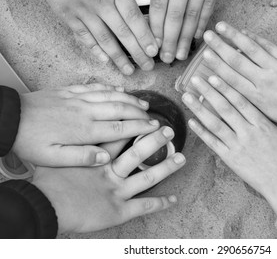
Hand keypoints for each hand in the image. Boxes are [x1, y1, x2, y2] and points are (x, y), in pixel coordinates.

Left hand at [12, 83, 158, 166]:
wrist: (9, 119)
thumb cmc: (30, 141)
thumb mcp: (53, 158)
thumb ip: (82, 157)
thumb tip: (106, 157)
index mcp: (84, 129)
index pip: (120, 127)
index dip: (140, 127)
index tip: (154, 128)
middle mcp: (85, 111)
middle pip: (120, 109)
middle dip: (140, 113)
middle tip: (153, 117)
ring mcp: (78, 99)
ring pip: (110, 96)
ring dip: (129, 99)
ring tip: (143, 103)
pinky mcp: (69, 91)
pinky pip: (95, 86)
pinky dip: (110, 87)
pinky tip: (118, 89)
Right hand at [32, 126, 185, 233]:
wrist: (43, 207)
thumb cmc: (47, 185)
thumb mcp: (54, 160)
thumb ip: (69, 147)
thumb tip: (69, 133)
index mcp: (97, 159)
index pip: (120, 139)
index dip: (135, 128)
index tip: (148, 118)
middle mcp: (110, 174)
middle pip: (137, 154)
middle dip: (154, 141)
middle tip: (169, 130)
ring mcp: (116, 192)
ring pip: (146, 178)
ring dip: (165, 168)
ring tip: (182, 157)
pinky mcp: (118, 211)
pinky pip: (143, 207)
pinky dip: (160, 204)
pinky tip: (174, 200)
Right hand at [35, 0, 157, 73]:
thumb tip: (141, 11)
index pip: (134, 18)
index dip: (145, 36)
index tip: (153, 51)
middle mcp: (101, 2)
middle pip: (123, 32)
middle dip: (137, 52)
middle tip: (147, 67)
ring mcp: (83, 10)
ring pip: (104, 38)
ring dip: (118, 57)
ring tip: (128, 70)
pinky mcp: (68, 14)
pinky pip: (84, 36)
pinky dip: (95, 49)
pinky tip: (105, 60)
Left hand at [150, 0, 228, 62]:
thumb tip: (151, 6)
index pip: (158, 7)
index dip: (155, 28)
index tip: (154, 45)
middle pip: (174, 17)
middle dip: (170, 41)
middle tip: (166, 57)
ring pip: (191, 17)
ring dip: (185, 39)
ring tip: (181, 55)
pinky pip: (208, 9)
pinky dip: (202, 24)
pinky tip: (196, 37)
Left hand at [182, 75, 276, 214]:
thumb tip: (269, 105)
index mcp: (263, 124)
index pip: (241, 100)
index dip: (226, 87)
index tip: (215, 75)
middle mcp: (248, 132)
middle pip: (224, 108)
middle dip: (208, 91)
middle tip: (195, 79)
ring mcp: (237, 146)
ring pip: (214, 123)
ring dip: (198, 109)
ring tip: (187, 96)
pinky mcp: (230, 159)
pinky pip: (212, 143)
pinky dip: (201, 132)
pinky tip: (192, 121)